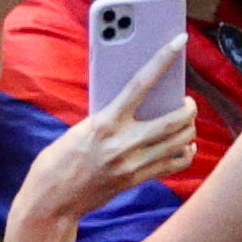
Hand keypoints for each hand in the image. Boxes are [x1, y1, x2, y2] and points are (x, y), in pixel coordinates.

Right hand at [35, 69, 198, 220]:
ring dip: (190, 128)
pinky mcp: (137, 180)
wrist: (52, 199)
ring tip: (185, 121)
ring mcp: (133, 164)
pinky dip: (185, 152)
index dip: (163, 60)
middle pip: (175, 119)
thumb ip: (109, 115)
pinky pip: (175, 164)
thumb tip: (136, 99)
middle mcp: (123, 143)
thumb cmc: (60, 159)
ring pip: (180, 141)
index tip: (179, 42)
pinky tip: (182, 146)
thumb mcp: (81, 128)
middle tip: (188, 100)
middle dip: (189, 107)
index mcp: (105, 122)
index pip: (141, 84)